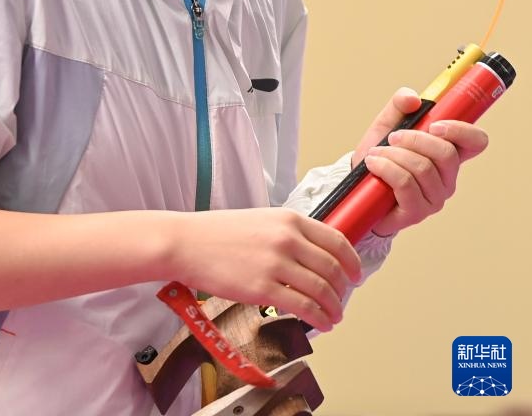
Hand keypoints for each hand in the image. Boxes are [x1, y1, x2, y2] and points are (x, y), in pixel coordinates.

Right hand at [167, 207, 362, 332]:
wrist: (187, 242)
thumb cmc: (219, 233)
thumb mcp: (261, 220)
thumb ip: (288, 233)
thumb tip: (312, 255)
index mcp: (289, 219)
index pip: (336, 240)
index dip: (351, 261)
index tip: (355, 274)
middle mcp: (287, 238)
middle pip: (332, 267)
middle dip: (343, 288)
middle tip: (343, 299)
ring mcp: (276, 263)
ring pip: (321, 289)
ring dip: (334, 307)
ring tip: (334, 316)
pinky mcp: (263, 288)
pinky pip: (302, 306)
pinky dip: (318, 318)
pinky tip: (321, 323)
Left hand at [352, 88, 488, 235]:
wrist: (359, 185)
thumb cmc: (380, 155)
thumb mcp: (387, 124)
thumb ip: (399, 105)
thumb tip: (413, 98)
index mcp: (448, 153)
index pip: (476, 142)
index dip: (462, 131)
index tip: (435, 125)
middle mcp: (447, 178)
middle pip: (446, 154)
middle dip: (415, 139)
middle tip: (393, 137)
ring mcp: (435, 197)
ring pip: (422, 168)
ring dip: (393, 154)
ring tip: (376, 153)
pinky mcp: (417, 212)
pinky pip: (405, 184)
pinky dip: (385, 168)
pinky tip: (373, 164)